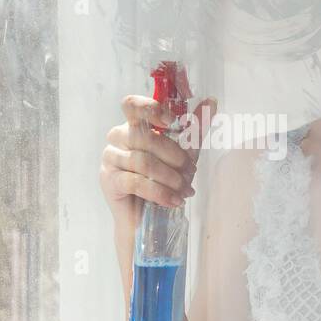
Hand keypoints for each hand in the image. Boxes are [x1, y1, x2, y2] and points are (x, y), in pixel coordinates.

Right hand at [100, 94, 216, 231]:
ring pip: (142, 161)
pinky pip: (135, 182)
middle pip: (144, 136)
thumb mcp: (184, 151)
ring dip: (169, 177)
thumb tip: (212, 102)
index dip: (151, 109)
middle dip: (174, 155)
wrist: (149, 218)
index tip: (172, 122)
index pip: (132, 105)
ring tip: (185, 190)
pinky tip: (173, 200)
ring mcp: (110, 158)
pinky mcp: (109, 180)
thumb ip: (194, 127)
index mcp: (133, 124)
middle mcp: (117, 137)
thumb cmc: (164, 180)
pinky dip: (159, 192)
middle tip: (190, 171)